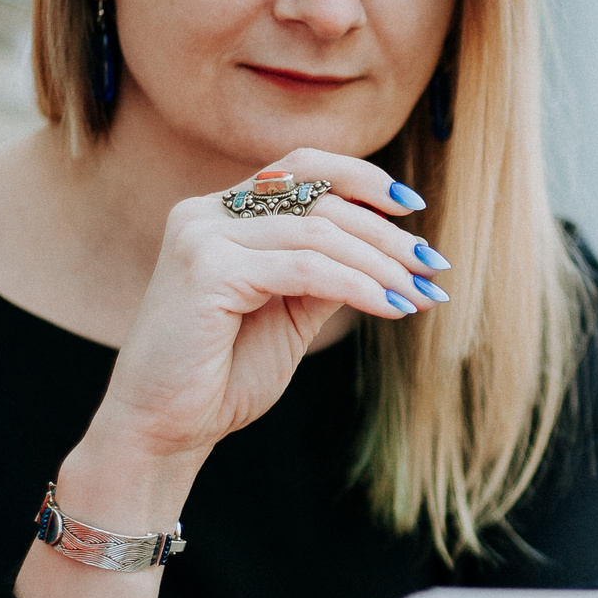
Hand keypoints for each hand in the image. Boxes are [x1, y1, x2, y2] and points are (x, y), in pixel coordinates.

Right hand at [88, 149, 446, 471]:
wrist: (162, 431)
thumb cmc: (220, 377)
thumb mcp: (288, 313)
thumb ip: (325, 272)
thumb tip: (391, 250)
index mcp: (221, 214)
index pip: (302, 166)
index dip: (363, 178)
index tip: (415, 209)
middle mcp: (206, 212)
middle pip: (318, 197)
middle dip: (387, 234)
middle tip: (434, 267)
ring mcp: (201, 235)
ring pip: (317, 231)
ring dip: (381, 263)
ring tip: (421, 295)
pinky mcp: (206, 269)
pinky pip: (304, 267)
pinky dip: (357, 285)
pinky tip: (391, 306)